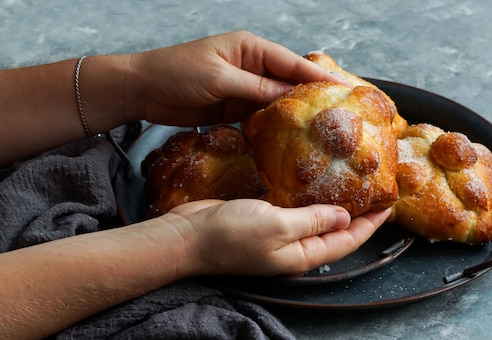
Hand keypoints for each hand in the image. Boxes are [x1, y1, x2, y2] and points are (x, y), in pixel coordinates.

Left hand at [130, 31, 342, 126]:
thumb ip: (256, 88)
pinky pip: (262, 116)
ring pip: (277, 101)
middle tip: (340, 111)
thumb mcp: (219, 78)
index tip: (343, 86)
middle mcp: (252, 66)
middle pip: (290, 81)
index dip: (318, 75)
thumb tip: (290, 95)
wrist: (144, 90)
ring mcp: (245, 88)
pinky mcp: (236, 108)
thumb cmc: (177, 72)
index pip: (292, 62)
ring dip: (294, 113)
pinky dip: (274, 125)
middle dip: (312, 95)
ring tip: (321, 127)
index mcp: (250, 48)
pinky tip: (289, 137)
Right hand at [164, 199, 390, 276]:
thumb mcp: (278, 227)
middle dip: (357, 213)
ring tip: (352, 181)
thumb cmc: (231, 235)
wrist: (187, 236)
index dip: (370, 224)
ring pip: (316, 218)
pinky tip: (314, 181)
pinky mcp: (265, 219)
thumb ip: (314, 221)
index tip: (389, 204)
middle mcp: (295, 247)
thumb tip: (344, 217)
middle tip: (375, 189)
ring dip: (334, 202)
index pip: (347, 240)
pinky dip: (309, 196)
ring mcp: (279, 235)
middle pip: (335, 231)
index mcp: (303, 255)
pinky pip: (295, 209)